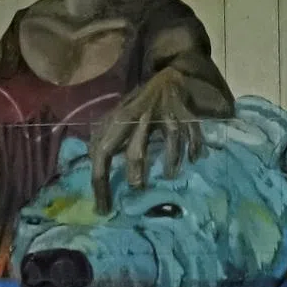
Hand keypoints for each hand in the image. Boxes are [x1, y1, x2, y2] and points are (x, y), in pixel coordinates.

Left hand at [89, 67, 203, 211]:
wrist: (167, 79)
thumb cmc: (137, 105)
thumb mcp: (114, 117)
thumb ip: (102, 138)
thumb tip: (91, 165)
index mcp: (119, 121)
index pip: (103, 153)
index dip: (101, 182)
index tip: (104, 208)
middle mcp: (142, 118)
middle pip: (137, 149)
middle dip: (136, 172)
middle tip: (138, 189)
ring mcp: (167, 115)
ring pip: (170, 140)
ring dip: (171, 161)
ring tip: (169, 176)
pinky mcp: (187, 115)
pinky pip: (193, 134)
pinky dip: (195, 148)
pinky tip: (195, 159)